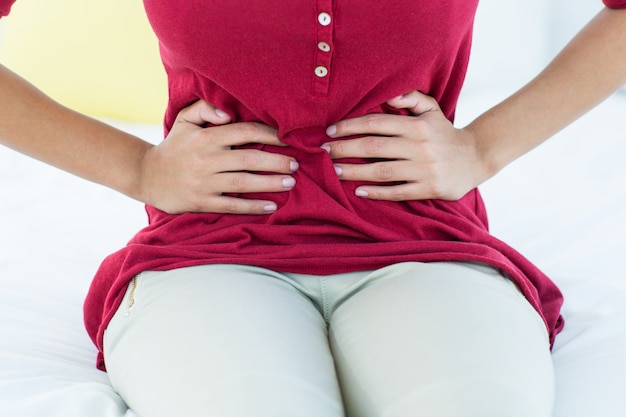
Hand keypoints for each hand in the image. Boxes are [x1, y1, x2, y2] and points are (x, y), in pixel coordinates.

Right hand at [138, 100, 297, 213]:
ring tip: (290, 182)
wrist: (147, 176)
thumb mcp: (184, 120)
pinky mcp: (201, 202)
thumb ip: (205, 108)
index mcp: (206, 137)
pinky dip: (252, 206)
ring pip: (243, 182)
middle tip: (296, 164)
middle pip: (248, 159)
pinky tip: (271, 206)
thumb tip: (227, 114)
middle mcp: (206, 159)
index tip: (289, 139)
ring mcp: (204, 182)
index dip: (270, 135)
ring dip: (270, 183)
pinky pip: (231, 205)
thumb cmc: (174, 146)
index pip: (245, 132)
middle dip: (276, 161)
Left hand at [323, 90, 484, 200]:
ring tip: (334, 171)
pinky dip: (377, 192)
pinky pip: (398, 191)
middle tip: (322, 152)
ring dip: (354, 171)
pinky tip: (358, 191)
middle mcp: (419, 146)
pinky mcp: (429, 188)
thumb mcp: (432, 110)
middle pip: (373, 147)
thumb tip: (390, 94)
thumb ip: (412, 98)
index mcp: (416, 125)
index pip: (376, 123)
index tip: (330, 132)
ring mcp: (424, 168)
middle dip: (344, 149)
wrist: (476, 157)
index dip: (350, 127)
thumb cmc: (444, 133)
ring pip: (381, 171)